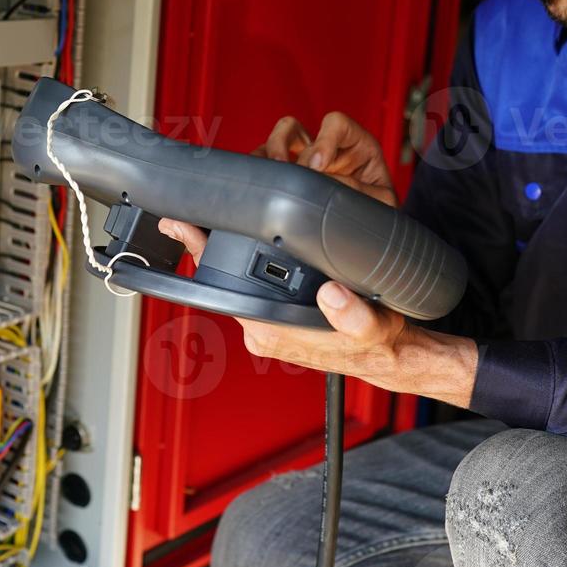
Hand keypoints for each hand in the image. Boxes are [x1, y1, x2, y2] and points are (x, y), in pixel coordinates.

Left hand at [157, 219, 476, 407]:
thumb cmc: (377, 342)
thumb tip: (331, 293)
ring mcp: (264, 325)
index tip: (182, 227)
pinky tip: (238, 241)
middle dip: (205, 247)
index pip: (226, 287)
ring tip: (205, 219)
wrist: (385, 354)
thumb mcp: (375, 326)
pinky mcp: (271, 320)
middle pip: (222, 281)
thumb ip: (355, 316)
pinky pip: (247, 288)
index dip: (202, 253)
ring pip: (232, 283)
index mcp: (274, 330)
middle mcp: (262, 330)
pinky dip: (241, 266)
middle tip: (185, 212)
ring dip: (222, 254)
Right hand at [254, 112, 395, 205]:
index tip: (318, 165)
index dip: (324, 139)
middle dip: (286, 147)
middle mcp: (328, 148)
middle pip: (295, 127)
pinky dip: (258, 167)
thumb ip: (361, 190)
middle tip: (291, 171)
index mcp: (356, 145)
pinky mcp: (289, 177)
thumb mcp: (382, 201)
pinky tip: (263, 182)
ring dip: (270, 152)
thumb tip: (330, 184)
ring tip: (273, 175)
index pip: (336, 123)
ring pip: (276, 140)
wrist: (369, 234)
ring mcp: (305, 160)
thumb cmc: (380, 212)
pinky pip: (264, 162)